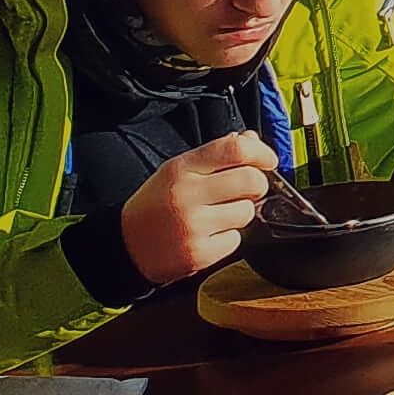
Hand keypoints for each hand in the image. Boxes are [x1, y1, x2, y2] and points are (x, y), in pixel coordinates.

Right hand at [120, 131, 273, 286]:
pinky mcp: (198, 254)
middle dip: (256, 185)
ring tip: (217, 215)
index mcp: (182, 169)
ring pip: (247, 212)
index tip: (268, 160)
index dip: (261, 152)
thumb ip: (216, 154)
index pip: (235, 149)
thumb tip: (251, 140)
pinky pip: (236, 240)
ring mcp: (192, 226)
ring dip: (240, 213)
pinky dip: (228, 238)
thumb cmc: (157, 204)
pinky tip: (207, 236)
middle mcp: (186, 195)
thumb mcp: (178, 170)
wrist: (125, 245)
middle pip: (251, 180)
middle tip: (244, 191)